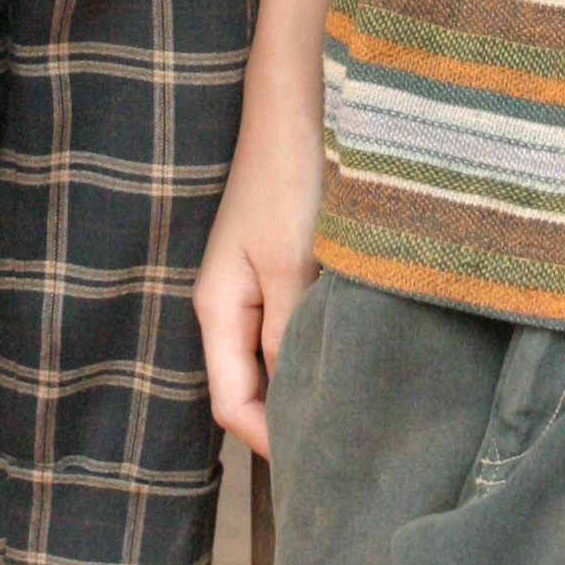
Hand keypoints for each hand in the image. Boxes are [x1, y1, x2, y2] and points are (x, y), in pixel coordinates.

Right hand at [192, 71, 325, 459]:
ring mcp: (249, 287)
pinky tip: (342, 350)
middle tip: (340, 437)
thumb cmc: (289, 179)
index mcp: (217, 309)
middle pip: (248, 389)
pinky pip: (285, 329)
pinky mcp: (274, 269)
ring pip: (269, 360)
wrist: (294, 109)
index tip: (318, 455)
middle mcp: (226, 305)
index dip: (270, 438)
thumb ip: (287, 337)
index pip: (232, 405)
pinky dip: (308, 347)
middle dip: (286, 417)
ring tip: (346, 400)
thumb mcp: (292, 264)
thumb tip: (292, 403)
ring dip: (301, 380)